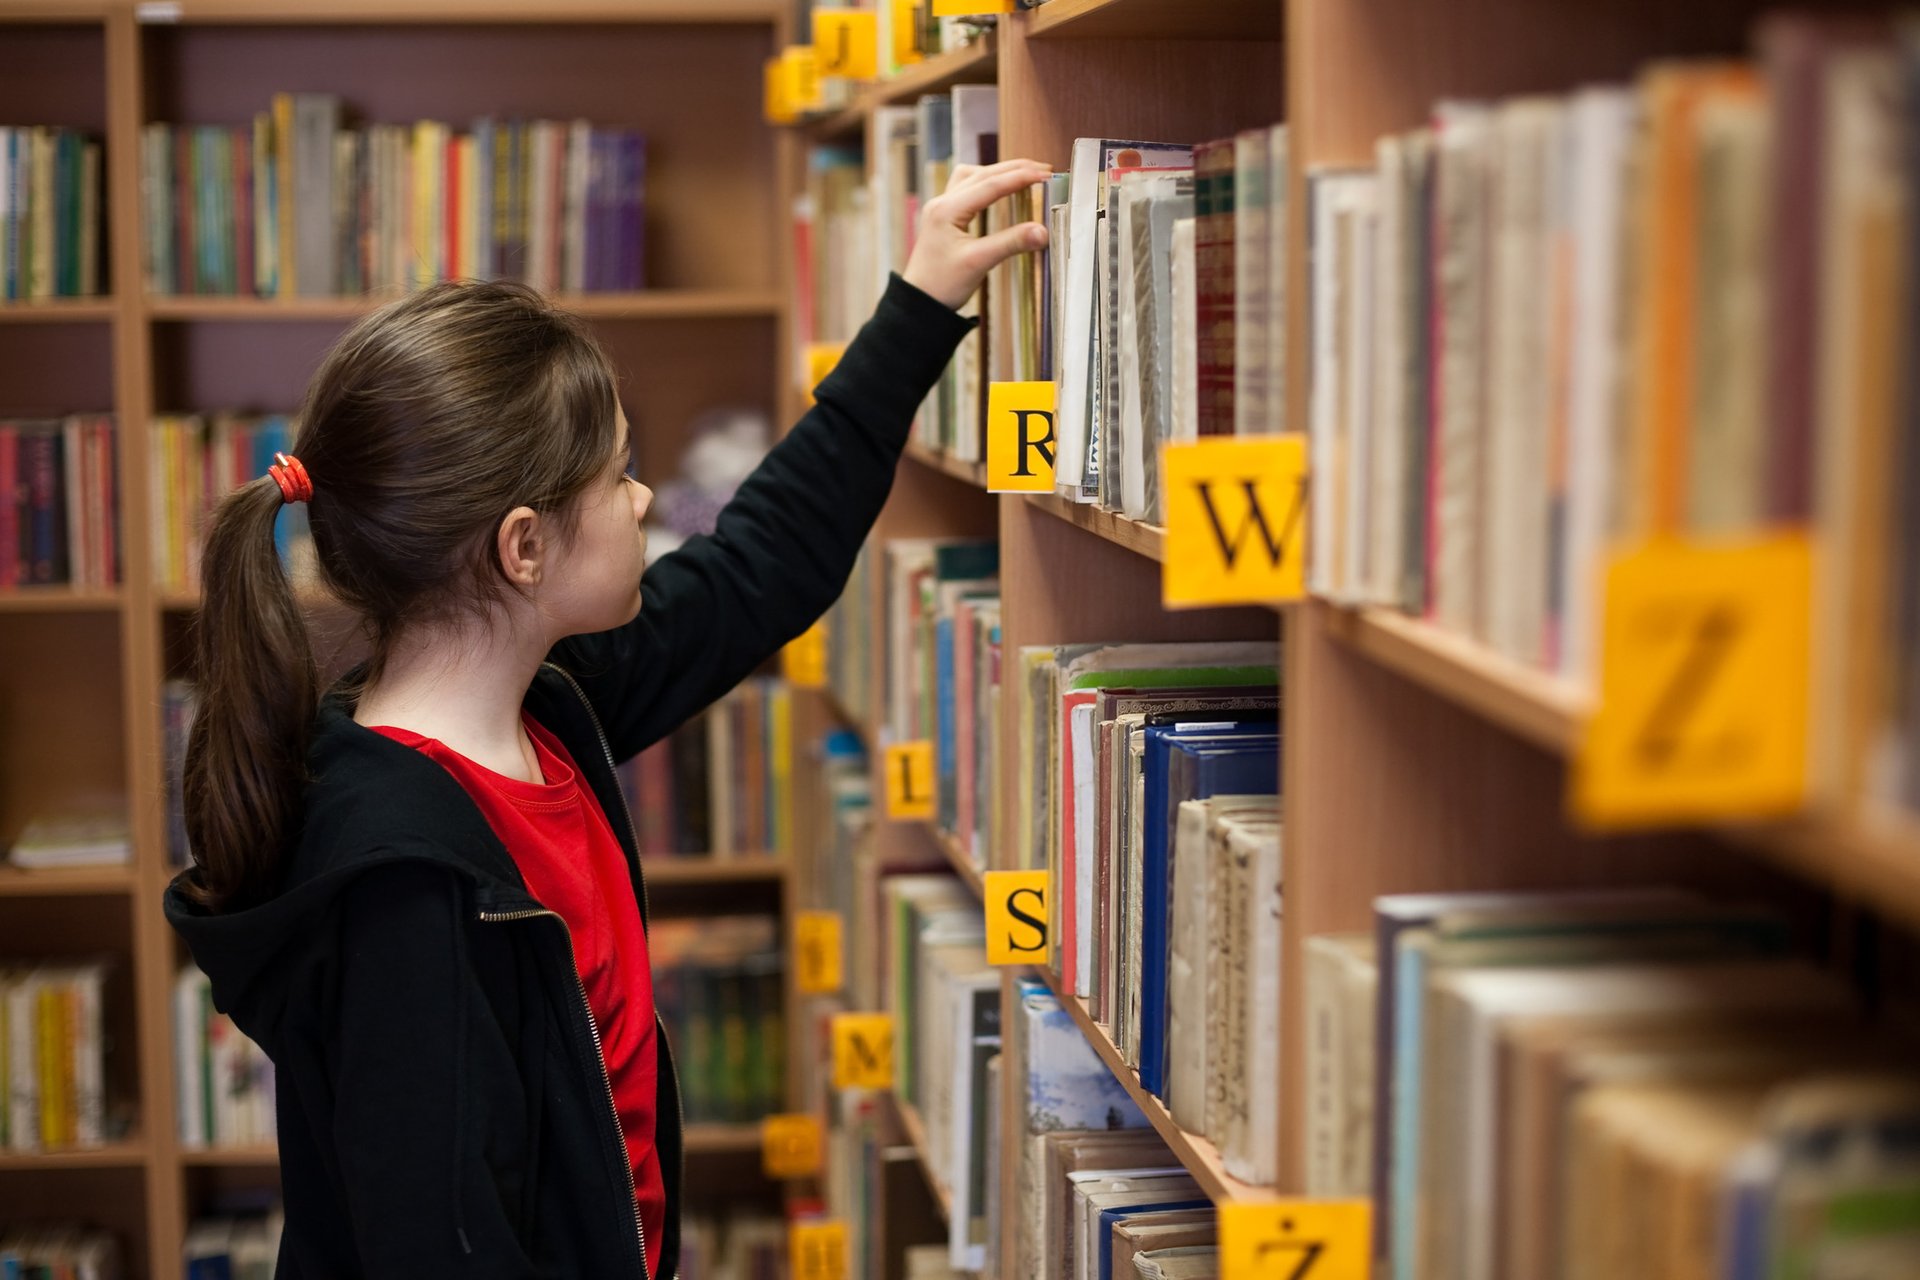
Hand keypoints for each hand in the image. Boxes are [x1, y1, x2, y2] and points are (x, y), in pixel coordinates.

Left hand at [902, 157, 1052, 309]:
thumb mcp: (979, 263)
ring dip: (998, 172)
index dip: (1020, 177)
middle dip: (1014, 169)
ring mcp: (941, 208)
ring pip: (972, 176)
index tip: (1046, 175)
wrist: (919, 302)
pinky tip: (998, 188)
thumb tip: (1043, 231)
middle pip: (982, 174)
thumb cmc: (943, 285)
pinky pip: (966, 188)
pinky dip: (986, 182)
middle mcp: (942, 202)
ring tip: (1023, 174)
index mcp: (947, 209)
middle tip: (1043, 169)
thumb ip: (1011, 243)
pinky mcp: (944, 216)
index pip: (990, 185)